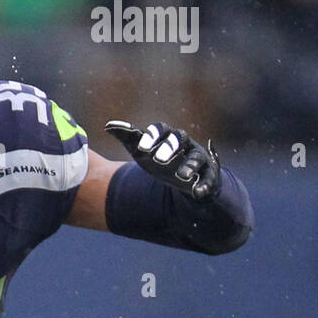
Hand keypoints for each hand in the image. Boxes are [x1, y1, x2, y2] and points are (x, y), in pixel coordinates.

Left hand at [105, 120, 220, 201]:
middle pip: (180, 139)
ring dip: (190, 166)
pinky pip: (209, 179)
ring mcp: (198, 159)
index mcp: (168, 136)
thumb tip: (108, 125)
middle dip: (170, 147)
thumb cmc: (160, 161)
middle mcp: (186, 144)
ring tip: (182, 176)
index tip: (141, 147)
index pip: (161, 129)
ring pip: (196, 158)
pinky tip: (198, 192)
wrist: (181, 179)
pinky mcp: (208, 175)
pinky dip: (205, 185)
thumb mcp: (142, 151)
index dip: (153, 136)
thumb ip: (129, 137)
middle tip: (158, 159)